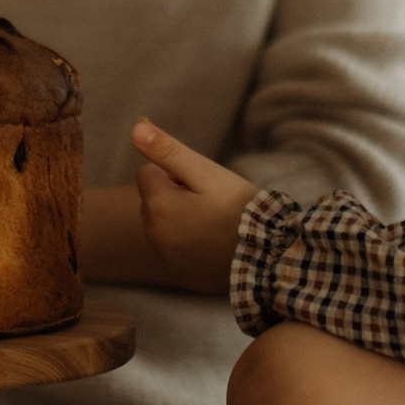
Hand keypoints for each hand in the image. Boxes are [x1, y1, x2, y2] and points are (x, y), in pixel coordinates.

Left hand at [132, 119, 257, 294]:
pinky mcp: (180, 275)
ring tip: (215, 223)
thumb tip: (135, 128)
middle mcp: (154, 235)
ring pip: (162, 226)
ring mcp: (166, 259)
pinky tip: (214, 245)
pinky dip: (188, 245)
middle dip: (174, 196)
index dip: (174, 173)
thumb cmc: (238, 207)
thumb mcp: (205, 172)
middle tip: (211, 203)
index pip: (147, 173)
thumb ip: (167, 151)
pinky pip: (174, 251)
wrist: (268, 254)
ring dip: (179, 220)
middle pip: (153, 201)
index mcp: (157, 206)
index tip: (201, 184)